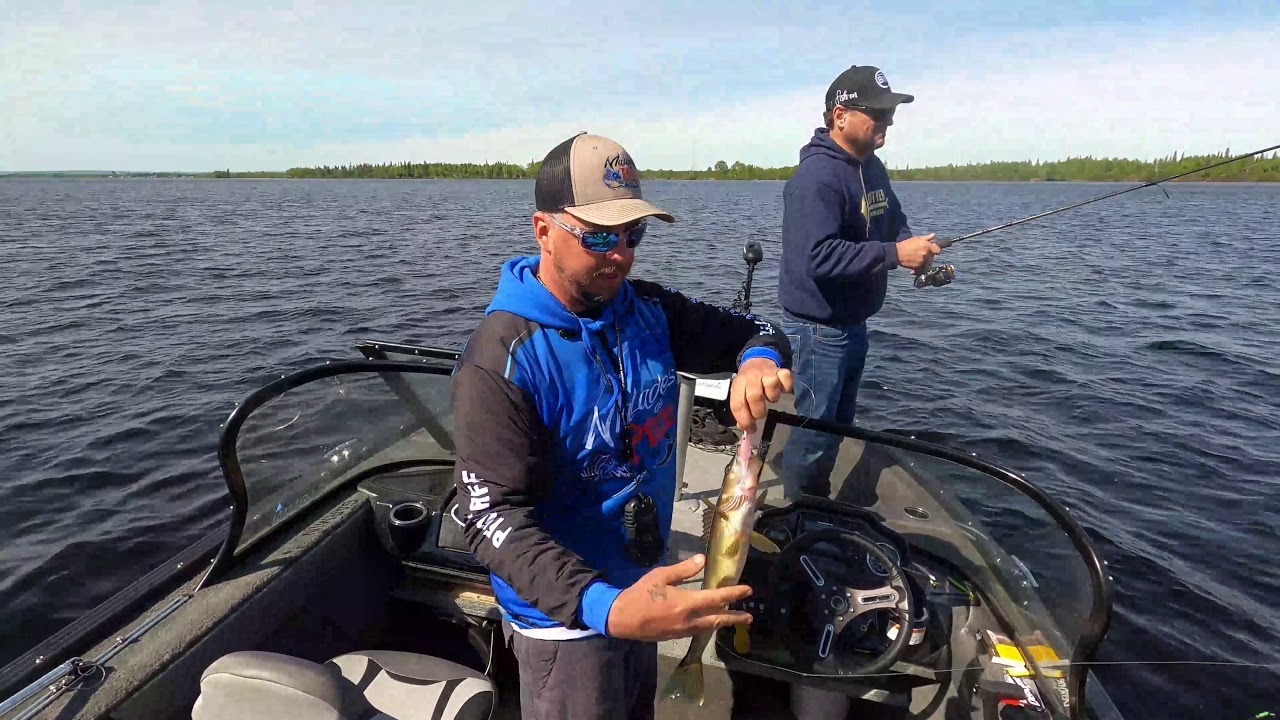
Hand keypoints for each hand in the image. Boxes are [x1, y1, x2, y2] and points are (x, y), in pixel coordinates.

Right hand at [605, 554, 753, 641]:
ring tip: (733, 620)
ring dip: (722, 623)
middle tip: (749, 616)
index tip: (748, 590)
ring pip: (708, 627)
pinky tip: (709, 623)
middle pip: (718, 619)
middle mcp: (689, 619)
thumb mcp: (660, 576)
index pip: (717, 598)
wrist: (622, 618)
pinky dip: (708, 627)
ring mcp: (683, 630)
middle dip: (735, 617)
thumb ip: (683, 569)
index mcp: (686, 602)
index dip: (734, 593)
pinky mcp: (676, 636)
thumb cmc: (640, 594)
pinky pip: (697, 631)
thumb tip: (702, 559)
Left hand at [730, 358, 793, 431]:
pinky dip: (786, 387)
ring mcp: (767, 372)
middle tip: (760, 415)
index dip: (744, 420)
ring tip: (770, 398)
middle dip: (758, 412)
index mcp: (739, 384)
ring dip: (772, 397)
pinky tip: (781, 389)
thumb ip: (742, 410)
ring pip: (771, 387)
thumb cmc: (748, 382)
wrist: (757, 360)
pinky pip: (786, 380)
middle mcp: (752, 377)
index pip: (738, 404)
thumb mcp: (740, 393)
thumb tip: (746, 428)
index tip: (750, 429)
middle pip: (754, 396)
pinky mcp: (781, 370)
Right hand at [896, 233, 941, 270]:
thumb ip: (927, 238)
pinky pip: (922, 269)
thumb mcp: (916, 239)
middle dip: (928, 256)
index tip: (933, 250)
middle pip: (932, 257)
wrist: (896, 253)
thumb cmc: (906, 244)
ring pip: (927, 263)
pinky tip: (915, 267)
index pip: (938, 250)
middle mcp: (926, 254)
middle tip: (921, 254)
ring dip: (923, 262)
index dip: (935, 250)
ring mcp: (922, 261)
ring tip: (916, 259)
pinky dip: (919, 269)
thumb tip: (934, 235)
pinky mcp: (918, 267)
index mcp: (927, 246)